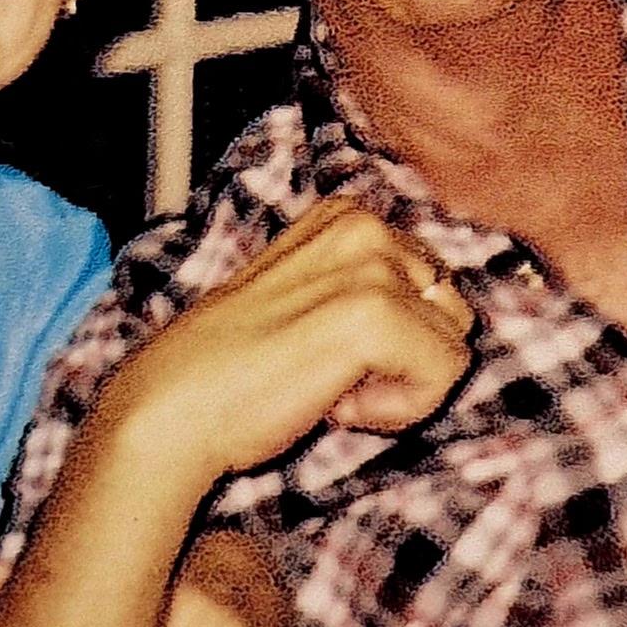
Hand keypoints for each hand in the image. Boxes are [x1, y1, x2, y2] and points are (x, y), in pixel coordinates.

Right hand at [100, 198, 475, 490]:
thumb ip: (366, 284)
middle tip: (331, 374)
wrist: (173, 408)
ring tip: (331, 386)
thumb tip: (444, 307)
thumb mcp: (307, 295)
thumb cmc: (236, 368)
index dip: (394, 337)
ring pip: (453, 345)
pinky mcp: (375, 314)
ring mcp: (371, 266)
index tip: (327, 352)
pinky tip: (336, 405)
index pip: (432, 285)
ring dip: (400, 386)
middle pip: (452, 310)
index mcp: (348, 216)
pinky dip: (399, 410)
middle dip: (406, 357)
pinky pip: (443, 375)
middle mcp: (364, 225)